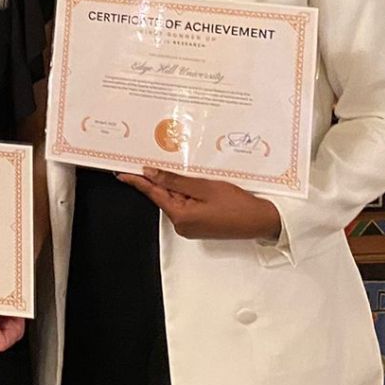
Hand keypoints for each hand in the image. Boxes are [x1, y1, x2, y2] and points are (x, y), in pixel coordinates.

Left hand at [118, 168, 281, 240]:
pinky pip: (187, 205)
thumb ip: (176, 180)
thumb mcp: (205, 187)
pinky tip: (191, 180)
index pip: (153, 194)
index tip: (122, 173)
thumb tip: (151, 173)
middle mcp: (182, 225)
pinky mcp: (200, 224)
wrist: (262, 220)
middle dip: (161, 179)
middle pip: (165, 196)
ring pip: (176, 200)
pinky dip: (187, 192)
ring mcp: (192, 226)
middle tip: (151, 159)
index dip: (138, 181)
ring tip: (179, 167)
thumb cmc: (237, 205)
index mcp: (180, 217)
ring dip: (176, 184)